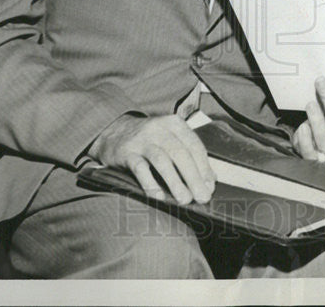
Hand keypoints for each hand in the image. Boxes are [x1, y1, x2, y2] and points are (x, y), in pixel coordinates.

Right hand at [88, 113, 215, 203]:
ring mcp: (142, 140)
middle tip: (202, 198)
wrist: (113, 132)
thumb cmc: (150, 140)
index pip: (195, 146)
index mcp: (175, 124)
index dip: (204, 168)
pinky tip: (159, 197)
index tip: (210, 188)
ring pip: (162, 161)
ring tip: (185, 200)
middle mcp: (159, 129)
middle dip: (194, 177)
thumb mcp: (172, 140)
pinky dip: (150, 184)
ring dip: (175, 182)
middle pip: (181, 154)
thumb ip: (191, 157)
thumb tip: (211, 181)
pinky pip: (140, 169)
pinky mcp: (127, 152)